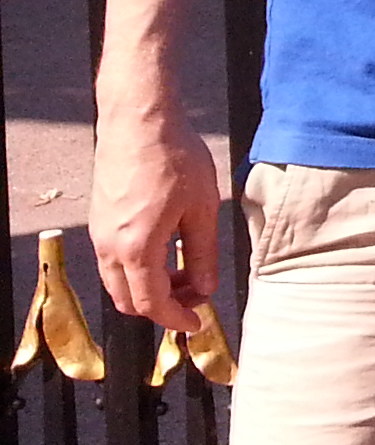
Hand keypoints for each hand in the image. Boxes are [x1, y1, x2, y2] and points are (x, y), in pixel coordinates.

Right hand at [90, 110, 220, 333]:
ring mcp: (99, 234)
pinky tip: (168, 249)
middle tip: (196, 295)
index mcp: (136, 248)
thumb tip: (205, 288)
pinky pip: (114, 260)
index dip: (176, 319)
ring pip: (119, 281)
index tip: (197, 323)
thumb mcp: (203, 208)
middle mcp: (109, 247)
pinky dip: (138, 268)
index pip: (151, 304)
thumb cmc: (175, 158)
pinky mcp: (99, 220)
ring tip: (187, 271)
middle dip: (162, 306)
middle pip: (128, 300)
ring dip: (150, 286)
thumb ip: (204, 253)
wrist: (139, 121)